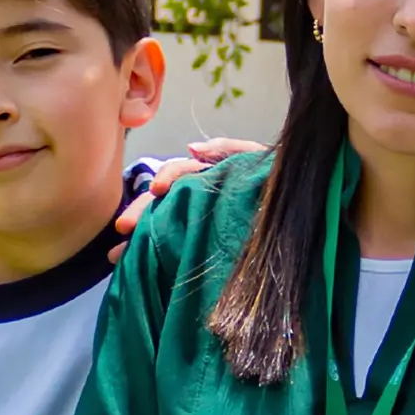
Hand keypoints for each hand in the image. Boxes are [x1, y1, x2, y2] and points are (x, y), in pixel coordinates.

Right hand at [108, 138, 267, 262]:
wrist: (297, 212)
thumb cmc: (276, 182)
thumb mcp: (258, 160)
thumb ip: (229, 149)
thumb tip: (191, 148)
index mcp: (207, 175)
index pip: (179, 171)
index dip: (167, 177)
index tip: (158, 189)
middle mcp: (195, 197)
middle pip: (161, 201)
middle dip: (140, 212)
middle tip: (124, 228)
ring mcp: (195, 220)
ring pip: (160, 226)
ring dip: (138, 238)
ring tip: (118, 256)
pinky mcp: (198, 242)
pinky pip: (172, 248)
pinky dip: (152, 256)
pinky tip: (135, 266)